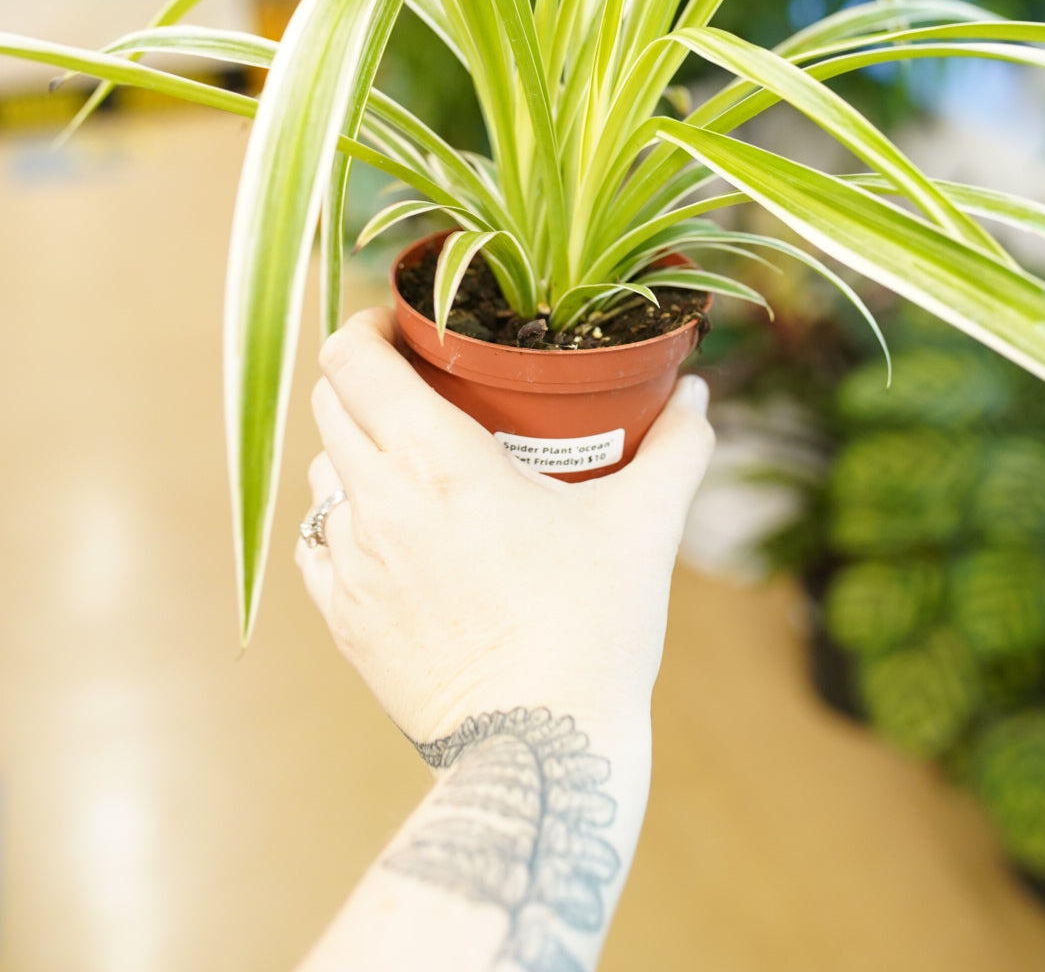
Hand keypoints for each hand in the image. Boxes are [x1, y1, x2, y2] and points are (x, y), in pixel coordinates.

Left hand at [296, 308, 713, 746]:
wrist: (541, 750)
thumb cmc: (591, 629)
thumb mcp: (643, 526)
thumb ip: (676, 448)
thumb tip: (695, 394)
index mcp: (436, 461)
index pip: (352, 360)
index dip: (365, 327)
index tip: (399, 325)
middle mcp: (377, 502)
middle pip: (331, 404)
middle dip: (364, 380)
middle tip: (416, 384)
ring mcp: (352, 565)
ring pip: (321, 472)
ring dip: (355, 449)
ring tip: (409, 461)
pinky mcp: (344, 621)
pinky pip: (318, 544)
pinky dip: (344, 521)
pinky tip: (390, 533)